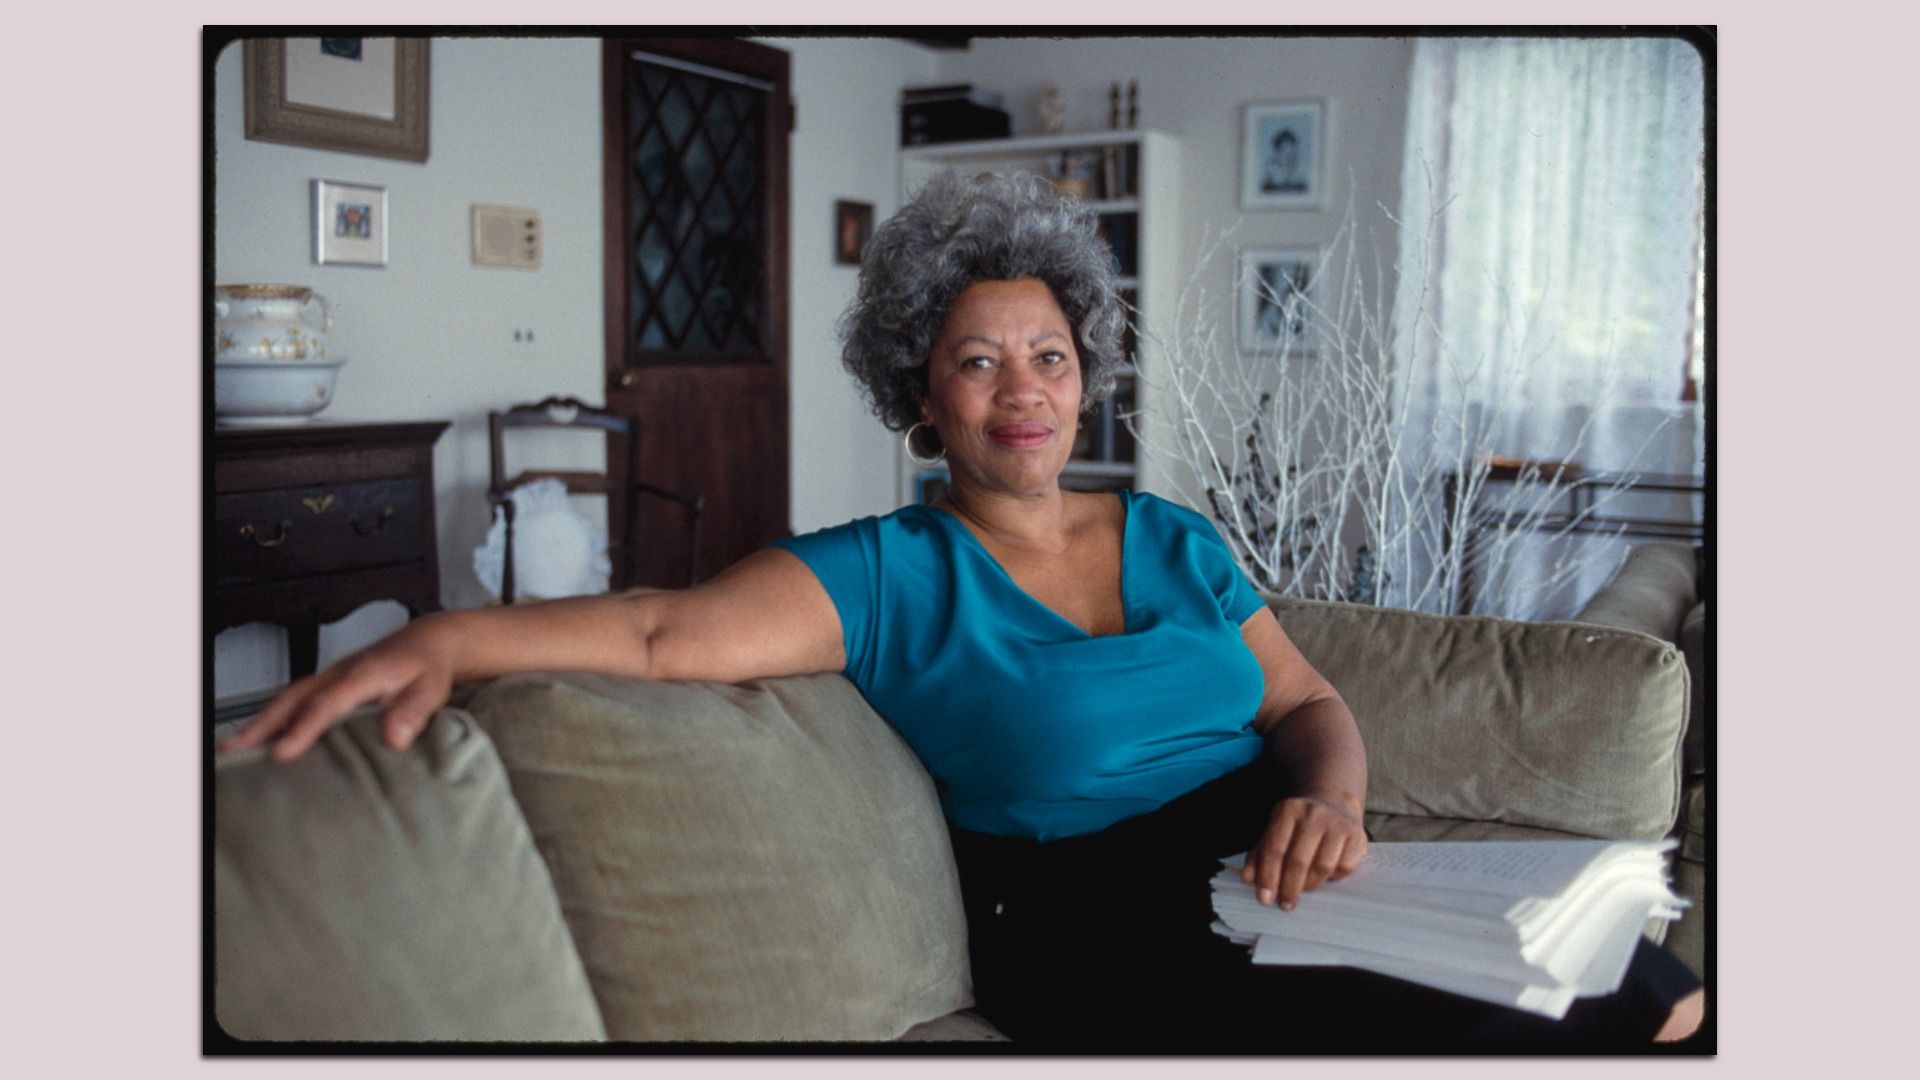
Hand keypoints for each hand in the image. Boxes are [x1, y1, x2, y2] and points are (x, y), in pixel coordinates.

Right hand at [216, 619, 456, 762]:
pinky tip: (264, 738)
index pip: (328, 703)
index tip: (283, 752)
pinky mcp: (330, 682)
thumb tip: (394, 738)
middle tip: (235, 749)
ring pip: (291, 697)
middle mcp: (341, 672)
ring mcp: (332, 676)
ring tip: (235, 747)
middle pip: (295, 696)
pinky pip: (298, 699)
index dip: (304, 728)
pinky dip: (276, 716)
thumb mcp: (432, 689)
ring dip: (263, 720)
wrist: (426, 642)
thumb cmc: (428, 667)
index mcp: (364, 674)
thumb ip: (414, 712)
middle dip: (264, 723)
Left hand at [1240, 794, 1367, 909]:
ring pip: (1322, 867)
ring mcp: (1338, 825)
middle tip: (1285, 904)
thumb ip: (1260, 853)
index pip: (1275, 849)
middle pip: (1298, 861)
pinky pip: (1343, 869)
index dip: (1268, 876)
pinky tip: (1324, 875)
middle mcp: (1314, 815)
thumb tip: (1248, 878)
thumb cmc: (1299, 823)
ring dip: (1310, 885)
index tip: (1264, 898)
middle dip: (1289, 888)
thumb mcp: (1275, 829)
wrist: (1334, 803)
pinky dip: (1332, 878)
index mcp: (1289, 810)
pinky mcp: (1358, 838)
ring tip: (1303, 889)